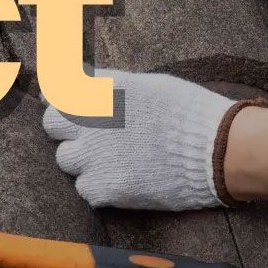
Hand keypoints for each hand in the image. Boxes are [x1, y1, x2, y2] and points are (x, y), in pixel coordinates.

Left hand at [41, 70, 243, 210]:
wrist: (215, 150)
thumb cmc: (188, 112)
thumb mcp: (147, 84)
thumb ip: (109, 83)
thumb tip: (81, 78)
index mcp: (102, 91)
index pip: (56, 89)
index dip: (57, 96)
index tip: (63, 100)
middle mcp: (91, 122)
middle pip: (51, 123)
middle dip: (65, 127)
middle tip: (89, 134)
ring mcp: (94, 157)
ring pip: (65, 159)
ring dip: (82, 159)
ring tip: (110, 160)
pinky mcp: (105, 187)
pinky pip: (84, 189)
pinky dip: (97, 186)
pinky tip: (119, 180)